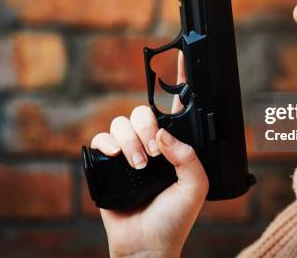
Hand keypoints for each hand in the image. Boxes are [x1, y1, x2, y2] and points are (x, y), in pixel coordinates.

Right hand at [90, 51, 208, 257]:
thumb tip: (163, 134)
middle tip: (153, 154)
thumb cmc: (174, 220)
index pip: (176, 107)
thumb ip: (189, 156)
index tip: (178, 57)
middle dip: (146, 128)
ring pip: (121, 122)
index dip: (177, 82)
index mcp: (175, 146)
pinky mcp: (108, 163)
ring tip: (139, 165)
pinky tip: (119, 159)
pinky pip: (101, 139)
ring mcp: (129, 153)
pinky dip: (110, 145)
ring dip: (130, 141)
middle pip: (143, 111)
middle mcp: (151, 144)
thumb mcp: (195, 187)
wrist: (145, 245)